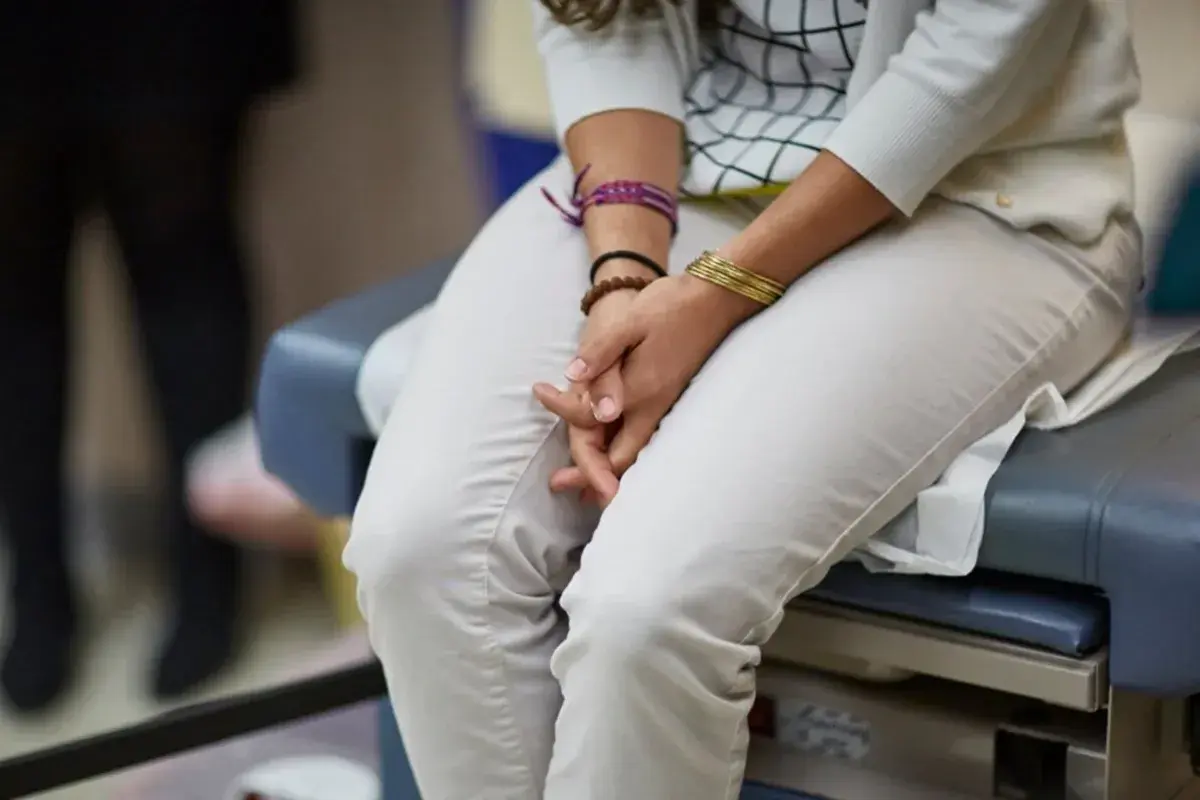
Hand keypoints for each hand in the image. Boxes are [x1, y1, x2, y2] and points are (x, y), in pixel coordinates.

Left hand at [537, 273, 757, 502]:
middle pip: (620, 458)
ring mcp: (664, 405)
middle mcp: (653, 406)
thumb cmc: (672, 307)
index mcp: (639, 390)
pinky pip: (642, 439)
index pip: (591, 418)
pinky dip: (621, 452)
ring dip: (606, 468)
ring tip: (582, 485)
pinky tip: (609, 449)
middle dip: (589, 476)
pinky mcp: (668, 399)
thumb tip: (572, 376)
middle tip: (559, 484)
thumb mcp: (630, 323)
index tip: (539, 389)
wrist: (716, 300)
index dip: (561, 408)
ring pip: (633, 452)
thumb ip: (600, 353)